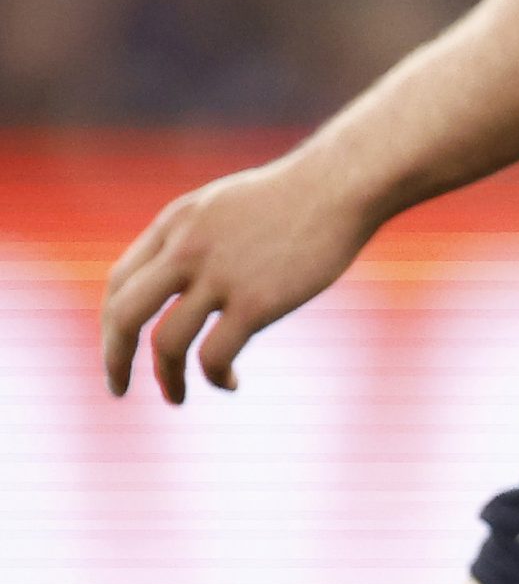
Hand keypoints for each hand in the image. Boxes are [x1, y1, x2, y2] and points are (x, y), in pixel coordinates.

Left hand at [100, 155, 377, 401]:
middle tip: (118, 386)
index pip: (120, 283)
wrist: (342, 186)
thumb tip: (177, 281)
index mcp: (175, 224)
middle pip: (125, 315)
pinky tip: (230, 382)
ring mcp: (221, 275)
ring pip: (166, 343)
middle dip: (114, 357)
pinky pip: (215, 355)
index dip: (112, 323)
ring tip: (176, 397)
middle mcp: (187, 249)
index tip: (121, 348)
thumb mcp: (225, 206)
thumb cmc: (294, 197)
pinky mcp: (258, 301)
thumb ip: (193, 238)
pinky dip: (215, 377)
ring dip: (166, 378)